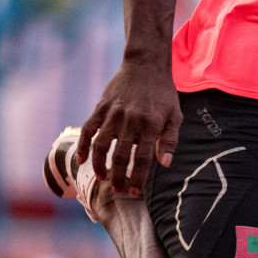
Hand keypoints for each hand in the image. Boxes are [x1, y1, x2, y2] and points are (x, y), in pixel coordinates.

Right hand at [77, 57, 181, 195]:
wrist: (146, 65)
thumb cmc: (163, 93)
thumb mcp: (175, 115)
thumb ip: (170, 139)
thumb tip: (164, 163)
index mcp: (152, 124)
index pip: (144, 158)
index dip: (138, 178)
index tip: (134, 191)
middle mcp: (132, 120)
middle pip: (121, 156)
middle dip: (119, 176)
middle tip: (118, 189)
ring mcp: (114, 113)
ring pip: (101, 145)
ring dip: (100, 165)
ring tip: (102, 177)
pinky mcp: (101, 107)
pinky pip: (88, 130)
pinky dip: (83, 146)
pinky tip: (82, 160)